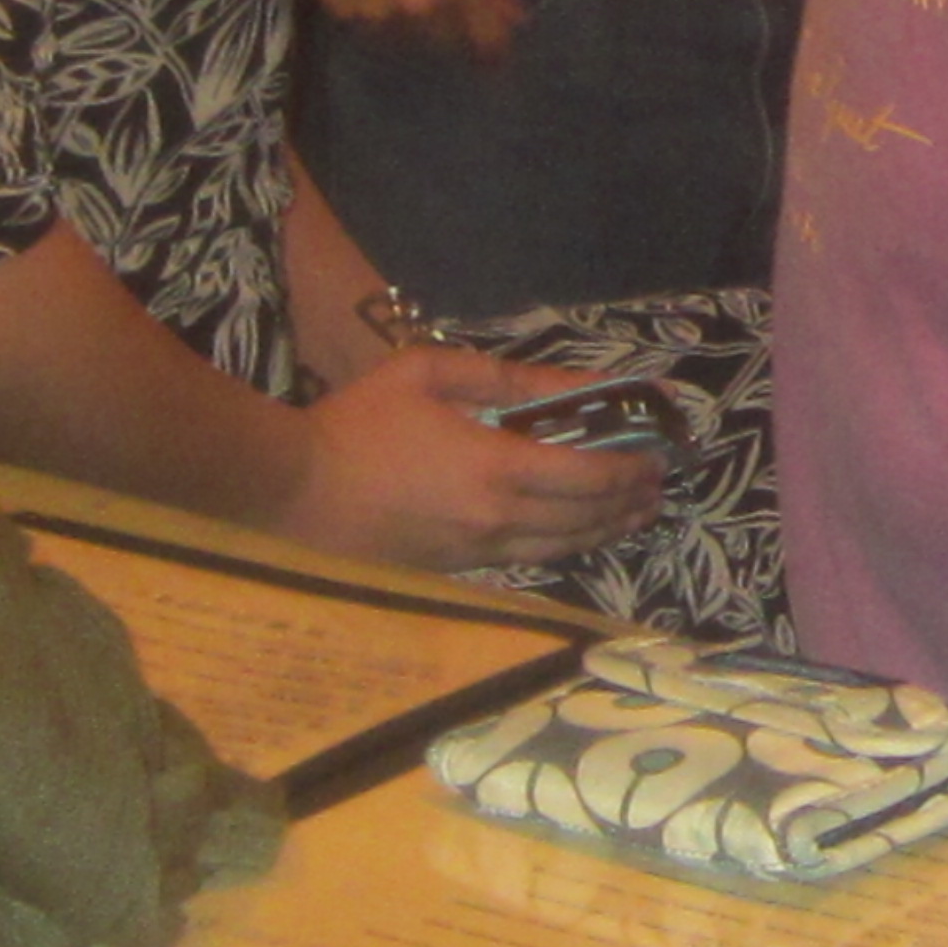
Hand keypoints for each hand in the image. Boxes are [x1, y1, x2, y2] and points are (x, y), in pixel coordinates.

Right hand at [285, 343, 662, 574]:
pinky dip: (562, 547)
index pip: (587, 476)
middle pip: (583, 519)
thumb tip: (575, 383)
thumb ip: (508, 378)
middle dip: (628, 502)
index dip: (630, 468)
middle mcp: (496, 520)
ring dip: (604, 531)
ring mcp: (474, 554)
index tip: (656, 454)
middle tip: (656, 485)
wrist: (291, 492)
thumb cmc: (359, 424)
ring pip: (560, 548)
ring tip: (634, 515)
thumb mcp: (431, 374)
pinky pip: (524, 561)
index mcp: (496, 469)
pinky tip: (573, 536)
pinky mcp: (453, 572)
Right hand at [314, 0, 523, 53]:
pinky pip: (365, 17)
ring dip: (407, 14)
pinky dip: (370, 2)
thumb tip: (518, 17)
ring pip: (404, 31)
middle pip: (445, 37)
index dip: (493, 41)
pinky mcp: (341, 9)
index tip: (493, 41)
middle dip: (448, 21)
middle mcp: (421, 6)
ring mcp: (378, 11)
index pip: (488, 38)